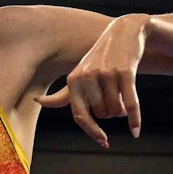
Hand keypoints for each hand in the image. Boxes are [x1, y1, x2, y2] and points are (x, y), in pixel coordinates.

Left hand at [35, 13, 150, 147]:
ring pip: (116, 110)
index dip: (92, 131)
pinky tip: (135, 132)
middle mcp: (88, 77)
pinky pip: (131, 104)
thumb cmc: (99, 59)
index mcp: (73, 81)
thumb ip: (62, 93)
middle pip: (102, 114)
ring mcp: (106, 74)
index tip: (104, 141)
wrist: (124, 32)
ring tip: (123, 97)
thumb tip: (37, 101)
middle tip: (115, 99)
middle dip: (111, 112)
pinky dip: (135, 119)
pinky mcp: (125, 72)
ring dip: (123, 110)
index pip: (80, 115)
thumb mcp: (80, 74)